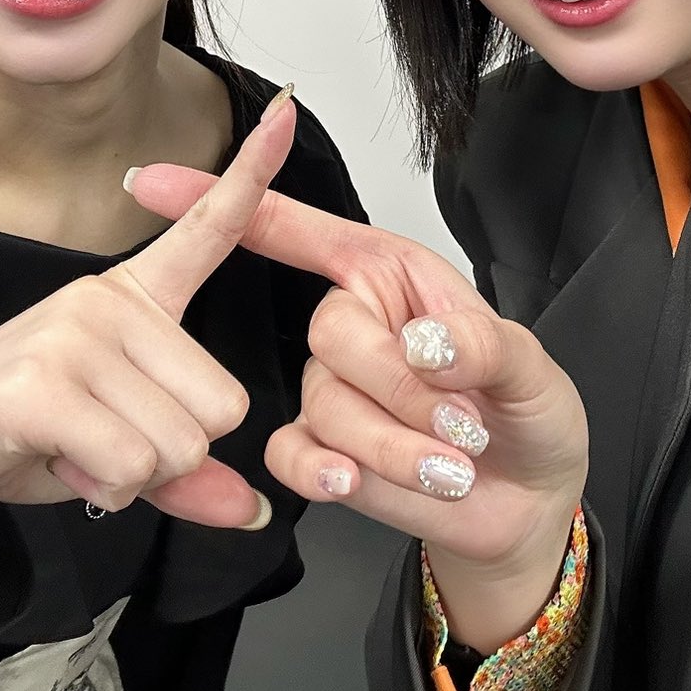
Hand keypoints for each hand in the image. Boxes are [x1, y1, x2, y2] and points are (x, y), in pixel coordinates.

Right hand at [0, 88, 299, 551]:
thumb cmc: (13, 434)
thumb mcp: (113, 451)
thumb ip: (185, 475)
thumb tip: (251, 508)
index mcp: (131, 297)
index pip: (207, 227)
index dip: (253, 174)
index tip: (284, 110)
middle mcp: (107, 299)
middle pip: (223, 407)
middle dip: (171, 455)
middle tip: (100, 443)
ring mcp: (73, 334)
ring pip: (181, 443)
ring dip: (133, 477)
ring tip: (72, 449)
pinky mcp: (41, 383)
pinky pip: (129, 463)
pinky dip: (102, 489)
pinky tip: (57, 461)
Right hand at [128, 159, 589, 649]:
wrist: (526, 507)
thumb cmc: (529, 418)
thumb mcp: (534, 372)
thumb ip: (489, 348)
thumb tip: (430, 345)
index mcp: (394, 277)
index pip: (303, 230)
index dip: (237, 202)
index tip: (156, 183)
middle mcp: (356, 324)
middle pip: (330, 332)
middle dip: (401, 388)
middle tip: (463, 425)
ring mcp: (333, 390)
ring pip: (322, 404)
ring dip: (394, 445)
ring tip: (453, 465)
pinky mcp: (322, 453)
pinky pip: (291, 454)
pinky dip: (324, 473)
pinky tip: (358, 484)